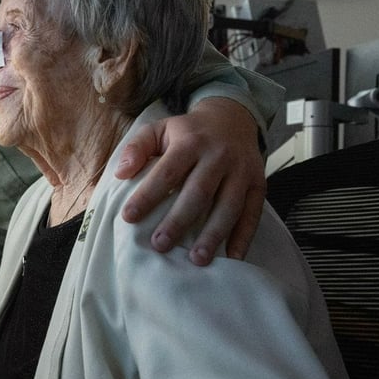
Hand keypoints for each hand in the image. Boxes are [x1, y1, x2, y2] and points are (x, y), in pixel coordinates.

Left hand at [115, 97, 265, 264]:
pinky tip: (231, 258)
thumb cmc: (188, 132)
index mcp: (191, 142)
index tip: (128, 217)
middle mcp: (219, 156)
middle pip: (198, 192)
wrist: (232, 118)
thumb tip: (120, 173)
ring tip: (196, 259)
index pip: (167, 172)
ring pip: (228, 206)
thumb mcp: (159, 128)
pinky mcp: (258, 184)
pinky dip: (243, 237)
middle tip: (159, 245)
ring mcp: (241, 172)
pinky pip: (253, 213)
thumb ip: (137, 147)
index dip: (147, 195)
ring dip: (213, 235)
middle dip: (178, 221)